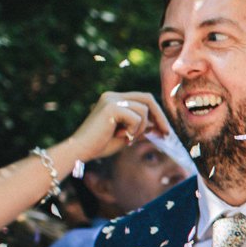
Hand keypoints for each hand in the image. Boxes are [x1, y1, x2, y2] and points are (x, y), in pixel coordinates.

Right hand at [55, 90, 171, 166]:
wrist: (80, 150)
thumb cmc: (100, 145)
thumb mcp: (125, 135)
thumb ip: (139, 128)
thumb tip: (157, 124)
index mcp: (115, 99)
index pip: (144, 99)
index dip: (158, 114)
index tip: (165, 130)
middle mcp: (113, 96)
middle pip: (147, 98)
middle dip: (160, 117)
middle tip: (166, 134)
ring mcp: (111, 100)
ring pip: (144, 110)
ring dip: (141, 128)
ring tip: (127, 137)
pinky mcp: (111, 107)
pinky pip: (136, 118)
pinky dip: (133, 130)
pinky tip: (120, 136)